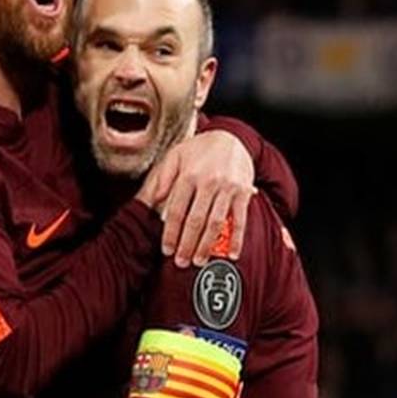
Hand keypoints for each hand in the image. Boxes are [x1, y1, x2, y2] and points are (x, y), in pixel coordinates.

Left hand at [145, 129, 253, 267]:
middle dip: (187, 245)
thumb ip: (163, 177)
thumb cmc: (200, 148)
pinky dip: (237, 239)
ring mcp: (227, 188)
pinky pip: (240, 219)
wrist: (230, 136)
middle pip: (195, 221)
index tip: (167, 249)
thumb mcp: (175, 155)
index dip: (171, 233)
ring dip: (207, 245)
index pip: (177, 210)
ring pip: (216, 223)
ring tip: (199, 260)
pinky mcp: (243, 192)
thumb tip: (153, 199)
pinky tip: (233, 254)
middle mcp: (208, 182)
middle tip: (181, 261)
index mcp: (189, 175)